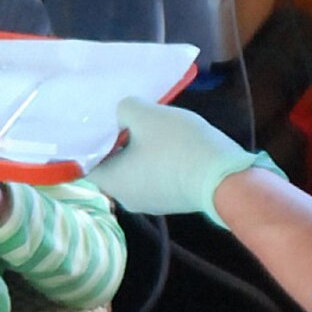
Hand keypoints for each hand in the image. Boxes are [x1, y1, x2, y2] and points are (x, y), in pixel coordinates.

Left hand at [86, 98, 283, 223]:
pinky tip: (171, 143)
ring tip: (151, 126)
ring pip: (136, 171)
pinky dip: (158, 161)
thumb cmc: (177, 146)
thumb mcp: (146, 115)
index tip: (98, 121)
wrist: (226, 178)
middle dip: (118, 142)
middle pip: (112, 166)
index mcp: (112, 182)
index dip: (89, 140)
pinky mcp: (173, 201)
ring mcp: (151, 203)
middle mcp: (126, 198)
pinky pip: (156, 177)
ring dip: (140, 151)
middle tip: (126, 117)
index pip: (85, 162)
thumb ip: (125, 109)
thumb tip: (123, 114)